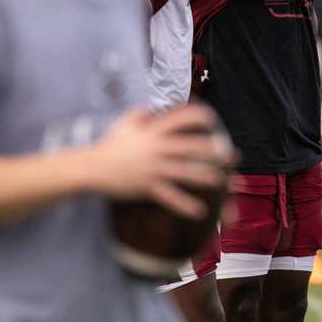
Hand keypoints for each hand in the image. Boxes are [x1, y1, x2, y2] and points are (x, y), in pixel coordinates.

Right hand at [88, 104, 233, 218]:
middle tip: (230, 155)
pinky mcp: (146, 186)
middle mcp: (155, 147)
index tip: (212, 118)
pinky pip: (169, 197)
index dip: (198, 116)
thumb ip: (140, 114)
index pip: (180, 117)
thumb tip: (150, 109)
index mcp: (153, 130)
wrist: (91, 168)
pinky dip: (185, 204)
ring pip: (184, 171)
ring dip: (205, 177)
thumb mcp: (124, 124)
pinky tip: (200, 212)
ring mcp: (152, 167)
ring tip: (221, 181)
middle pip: (189, 146)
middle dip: (211, 149)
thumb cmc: (110, 145)